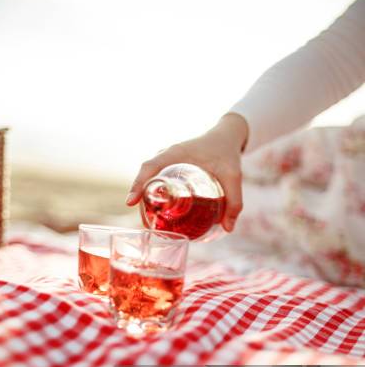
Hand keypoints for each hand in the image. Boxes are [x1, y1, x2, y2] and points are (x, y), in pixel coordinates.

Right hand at [125, 113, 248, 231]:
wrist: (226, 137)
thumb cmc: (227, 153)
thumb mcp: (233, 176)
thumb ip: (234, 201)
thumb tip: (228, 228)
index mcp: (176, 153)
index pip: (149, 167)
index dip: (138, 183)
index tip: (131, 202)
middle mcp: (167, 156)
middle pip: (146, 177)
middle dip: (141, 199)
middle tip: (145, 223)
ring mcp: (166, 162)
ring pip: (149, 180)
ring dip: (146, 199)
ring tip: (150, 223)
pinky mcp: (170, 168)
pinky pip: (156, 181)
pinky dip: (154, 196)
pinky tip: (157, 213)